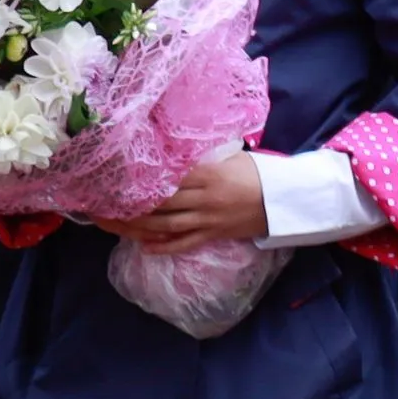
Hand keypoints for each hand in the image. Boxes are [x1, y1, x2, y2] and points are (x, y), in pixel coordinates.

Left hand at [109, 150, 269, 252]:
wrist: (285, 199)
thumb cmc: (257, 173)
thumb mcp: (230, 157)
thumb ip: (203, 157)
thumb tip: (177, 150)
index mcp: (209, 174)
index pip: (170, 177)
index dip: (146, 179)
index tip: (123, 177)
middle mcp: (205, 198)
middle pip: (164, 202)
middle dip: (137, 202)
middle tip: (112, 201)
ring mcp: (209, 219)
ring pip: (169, 224)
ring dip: (144, 225)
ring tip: (121, 223)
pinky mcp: (215, 234)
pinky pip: (186, 243)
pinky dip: (165, 246)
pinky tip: (146, 247)